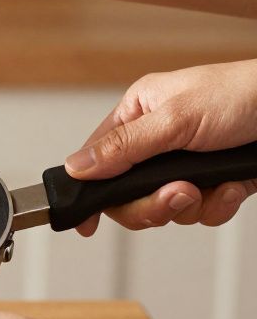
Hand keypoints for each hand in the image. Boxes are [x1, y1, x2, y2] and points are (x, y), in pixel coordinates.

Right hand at [64, 59, 256, 235]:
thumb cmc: (244, 95)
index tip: (87, 222)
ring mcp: (185, 164)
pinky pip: (201, 211)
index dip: (92, 192)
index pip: (98, 160)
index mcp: (138, 114)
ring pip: (165, 208)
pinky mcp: (214, 181)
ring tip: (212, 185)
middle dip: (154, 203)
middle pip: (128, 195)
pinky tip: (233, 185)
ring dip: (193, 204)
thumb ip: (124, 147)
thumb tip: (77, 167)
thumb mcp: (175, 119)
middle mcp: (157, 141)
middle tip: (179, 194)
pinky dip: (219, 204)